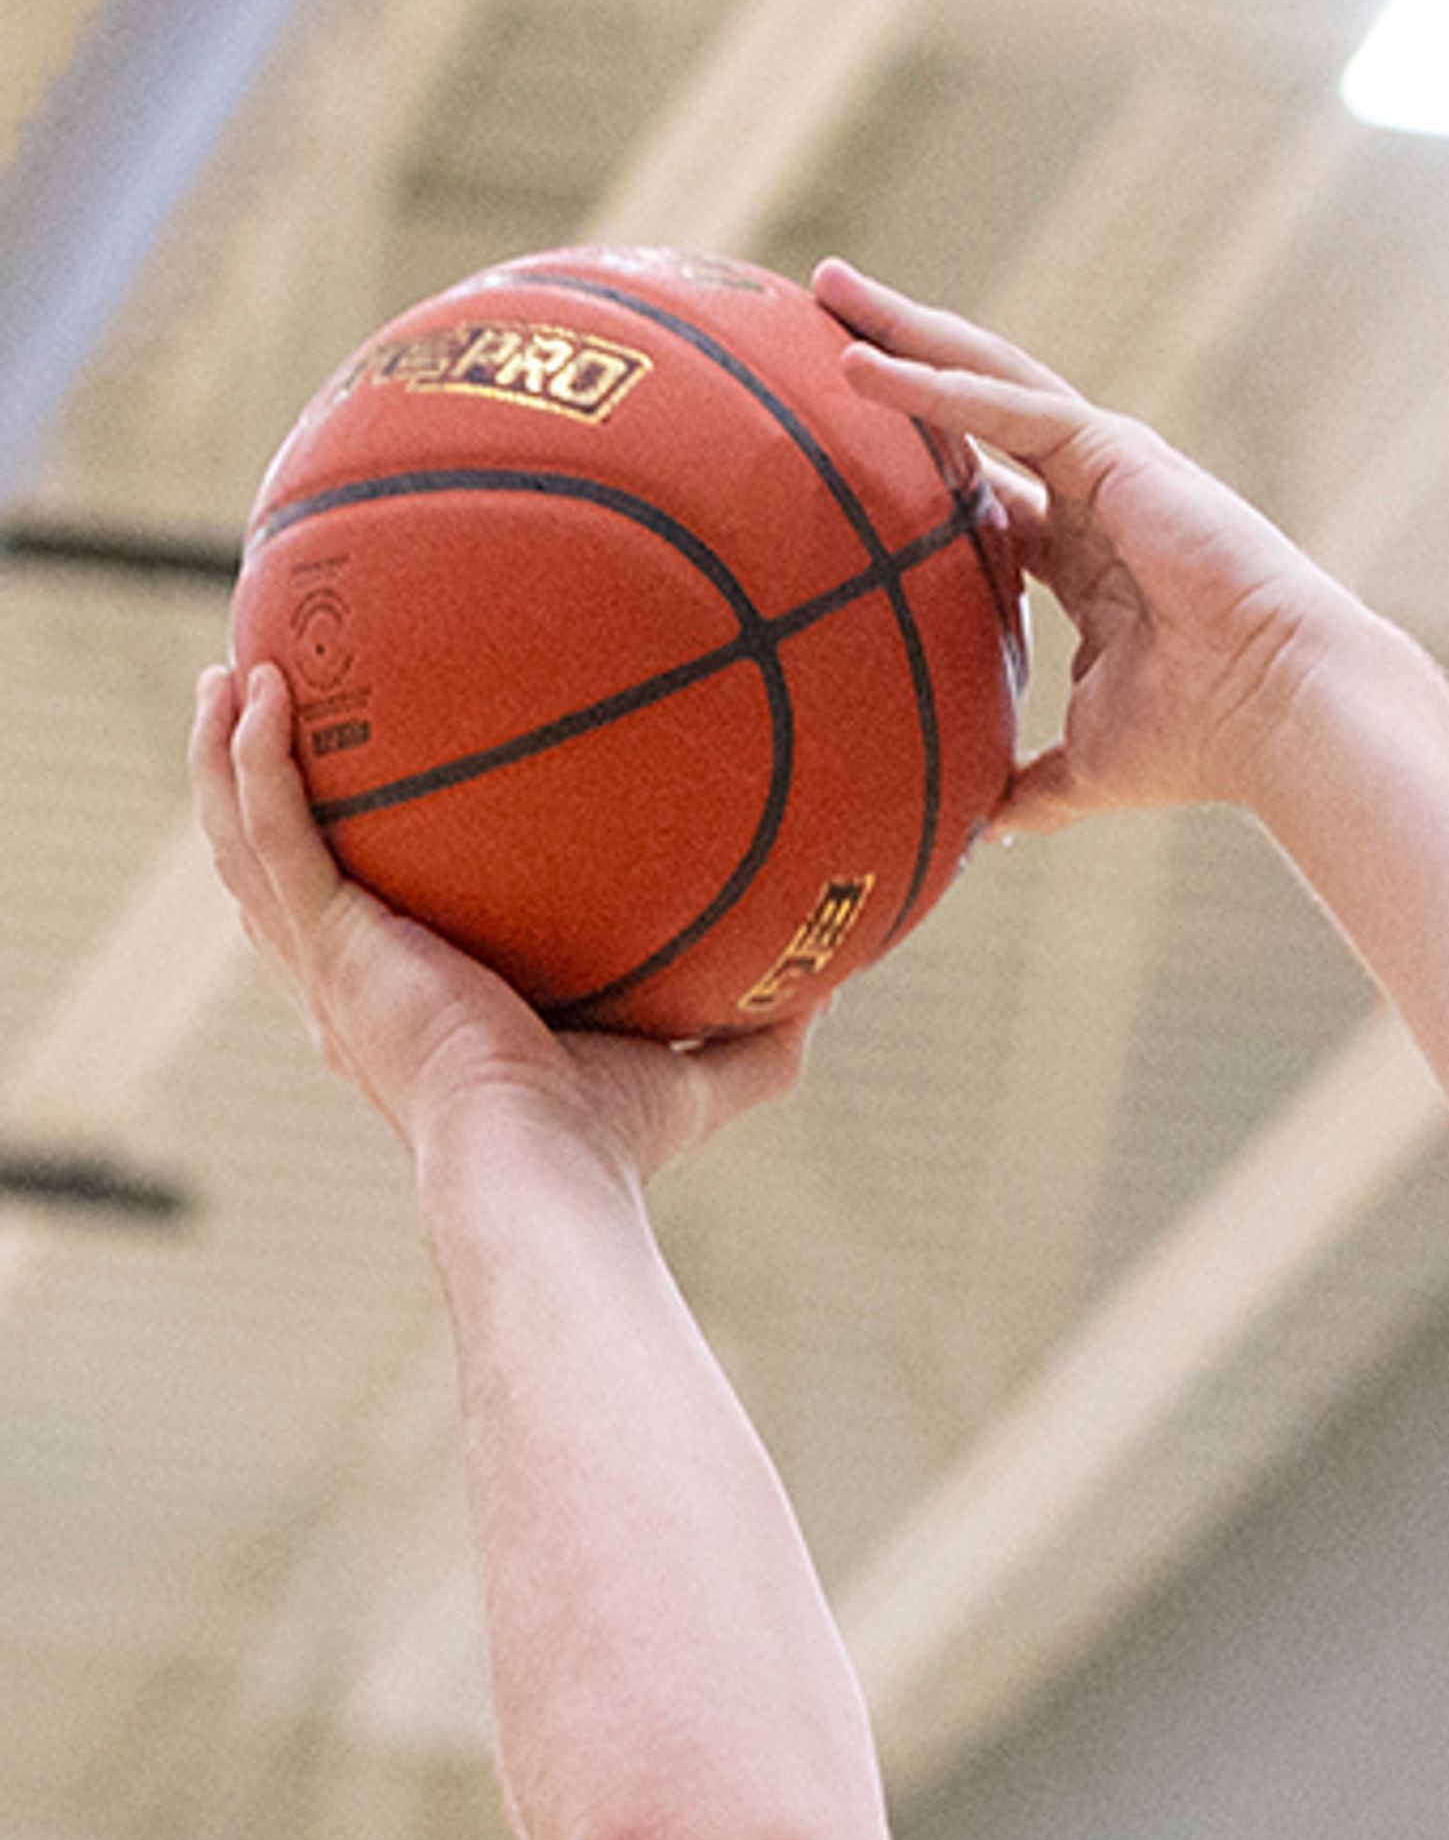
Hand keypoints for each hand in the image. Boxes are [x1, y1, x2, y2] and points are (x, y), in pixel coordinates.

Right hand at [191, 663, 807, 1179]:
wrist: (548, 1167)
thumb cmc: (611, 1146)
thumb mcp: (698, 1077)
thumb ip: (758, 1034)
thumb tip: (834, 987)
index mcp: (411, 1010)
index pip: (364, 926)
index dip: (350, 865)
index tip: (367, 800)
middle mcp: (354, 989)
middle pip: (276, 875)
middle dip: (258, 789)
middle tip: (263, 703)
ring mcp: (330, 968)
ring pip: (240, 842)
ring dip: (224, 753)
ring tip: (228, 672)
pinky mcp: (329, 948)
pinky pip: (268, 832)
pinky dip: (251, 760)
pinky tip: (256, 690)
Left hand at [817, 262, 1331, 829]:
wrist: (1281, 717)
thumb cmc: (1202, 744)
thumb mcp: (1088, 766)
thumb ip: (1029, 783)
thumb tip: (976, 832)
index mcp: (1087, 560)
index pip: (987, 493)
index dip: (920, 464)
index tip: (846, 441)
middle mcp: (1094, 498)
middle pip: (975, 410)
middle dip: (903, 359)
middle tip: (826, 315)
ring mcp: (1106, 466)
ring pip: (986, 376)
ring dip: (905, 334)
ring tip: (828, 293)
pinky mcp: (1115, 452)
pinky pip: (1007, 405)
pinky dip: (935, 386)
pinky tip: (865, 369)